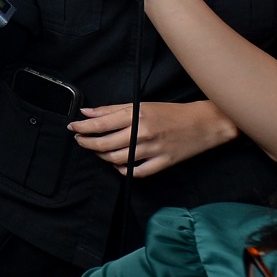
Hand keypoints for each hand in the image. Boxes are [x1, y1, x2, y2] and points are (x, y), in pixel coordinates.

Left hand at [69, 100, 237, 176]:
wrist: (204, 123)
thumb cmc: (170, 112)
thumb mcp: (141, 105)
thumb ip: (112, 110)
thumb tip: (86, 112)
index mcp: (137, 115)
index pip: (100, 123)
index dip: (82, 127)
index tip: (73, 128)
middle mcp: (143, 132)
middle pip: (105, 144)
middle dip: (87, 143)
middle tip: (80, 140)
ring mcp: (153, 149)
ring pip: (117, 159)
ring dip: (102, 156)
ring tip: (97, 151)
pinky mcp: (163, 162)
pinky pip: (137, 172)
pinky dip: (123, 170)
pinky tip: (118, 165)